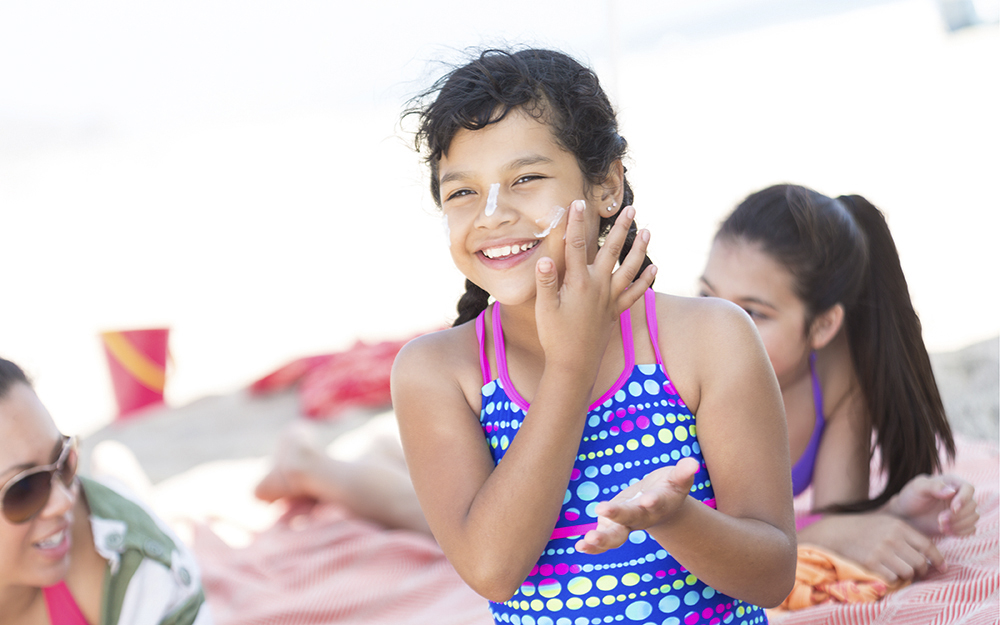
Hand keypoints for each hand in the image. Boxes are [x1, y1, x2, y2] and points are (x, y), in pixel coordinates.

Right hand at [534, 203, 655, 369]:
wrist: (574, 364)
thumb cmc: (555, 336)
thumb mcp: (545, 309)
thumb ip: (546, 283)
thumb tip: (546, 259)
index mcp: (578, 283)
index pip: (576, 246)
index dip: (575, 224)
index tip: (577, 204)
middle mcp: (598, 287)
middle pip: (612, 251)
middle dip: (621, 228)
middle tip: (631, 209)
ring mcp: (610, 299)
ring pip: (630, 269)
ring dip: (640, 250)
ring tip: (648, 232)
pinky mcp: (615, 311)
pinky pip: (635, 293)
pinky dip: (646, 281)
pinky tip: (654, 270)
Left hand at [575, 457, 698, 554]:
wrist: (659, 505)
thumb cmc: (668, 487)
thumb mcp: (677, 478)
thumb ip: (683, 473)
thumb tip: (693, 463)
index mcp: (659, 504)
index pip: (657, 502)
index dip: (654, 501)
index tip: (649, 499)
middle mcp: (642, 517)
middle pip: (631, 518)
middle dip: (618, 514)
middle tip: (603, 508)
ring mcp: (627, 525)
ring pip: (616, 536)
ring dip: (603, 539)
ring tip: (588, 539)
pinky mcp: (613, 527)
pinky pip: (603, 540)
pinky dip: (592, 546)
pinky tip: (580, 546)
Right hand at [799, 512, 944, 582]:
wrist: (838, 532)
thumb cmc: (865, 528)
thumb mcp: (887, 522)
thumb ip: (907, 534)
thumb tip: (929, 553)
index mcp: (899, 526)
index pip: (928, 545)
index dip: (938, 559)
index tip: (942, 568)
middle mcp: (892, 538)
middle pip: (920, 562)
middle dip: (922, 571)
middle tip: (918, 573)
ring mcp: (881, 551)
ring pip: (908, 572)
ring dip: (907, 576)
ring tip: (900, 572)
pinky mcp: (871, 564)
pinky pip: (892, 578)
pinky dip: (892, 579)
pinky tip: (886, 572)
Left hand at [889, 474, 977, 536]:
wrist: (906, 515)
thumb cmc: (911, 497)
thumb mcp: (918, 488)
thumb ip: (934, 486)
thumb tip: (951, 491)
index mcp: (952, 483)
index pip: (969, 488)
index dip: (964, 499)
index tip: (953, 508)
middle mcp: (959, 495)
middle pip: (972, 505)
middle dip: (957, 515)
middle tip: (939, 520)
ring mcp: (961, 510)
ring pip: (973, 517)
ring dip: (959, 524)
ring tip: (940, 526)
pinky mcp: (960, 523)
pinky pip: (971, 529)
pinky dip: (961, 532)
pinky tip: (945, 531)